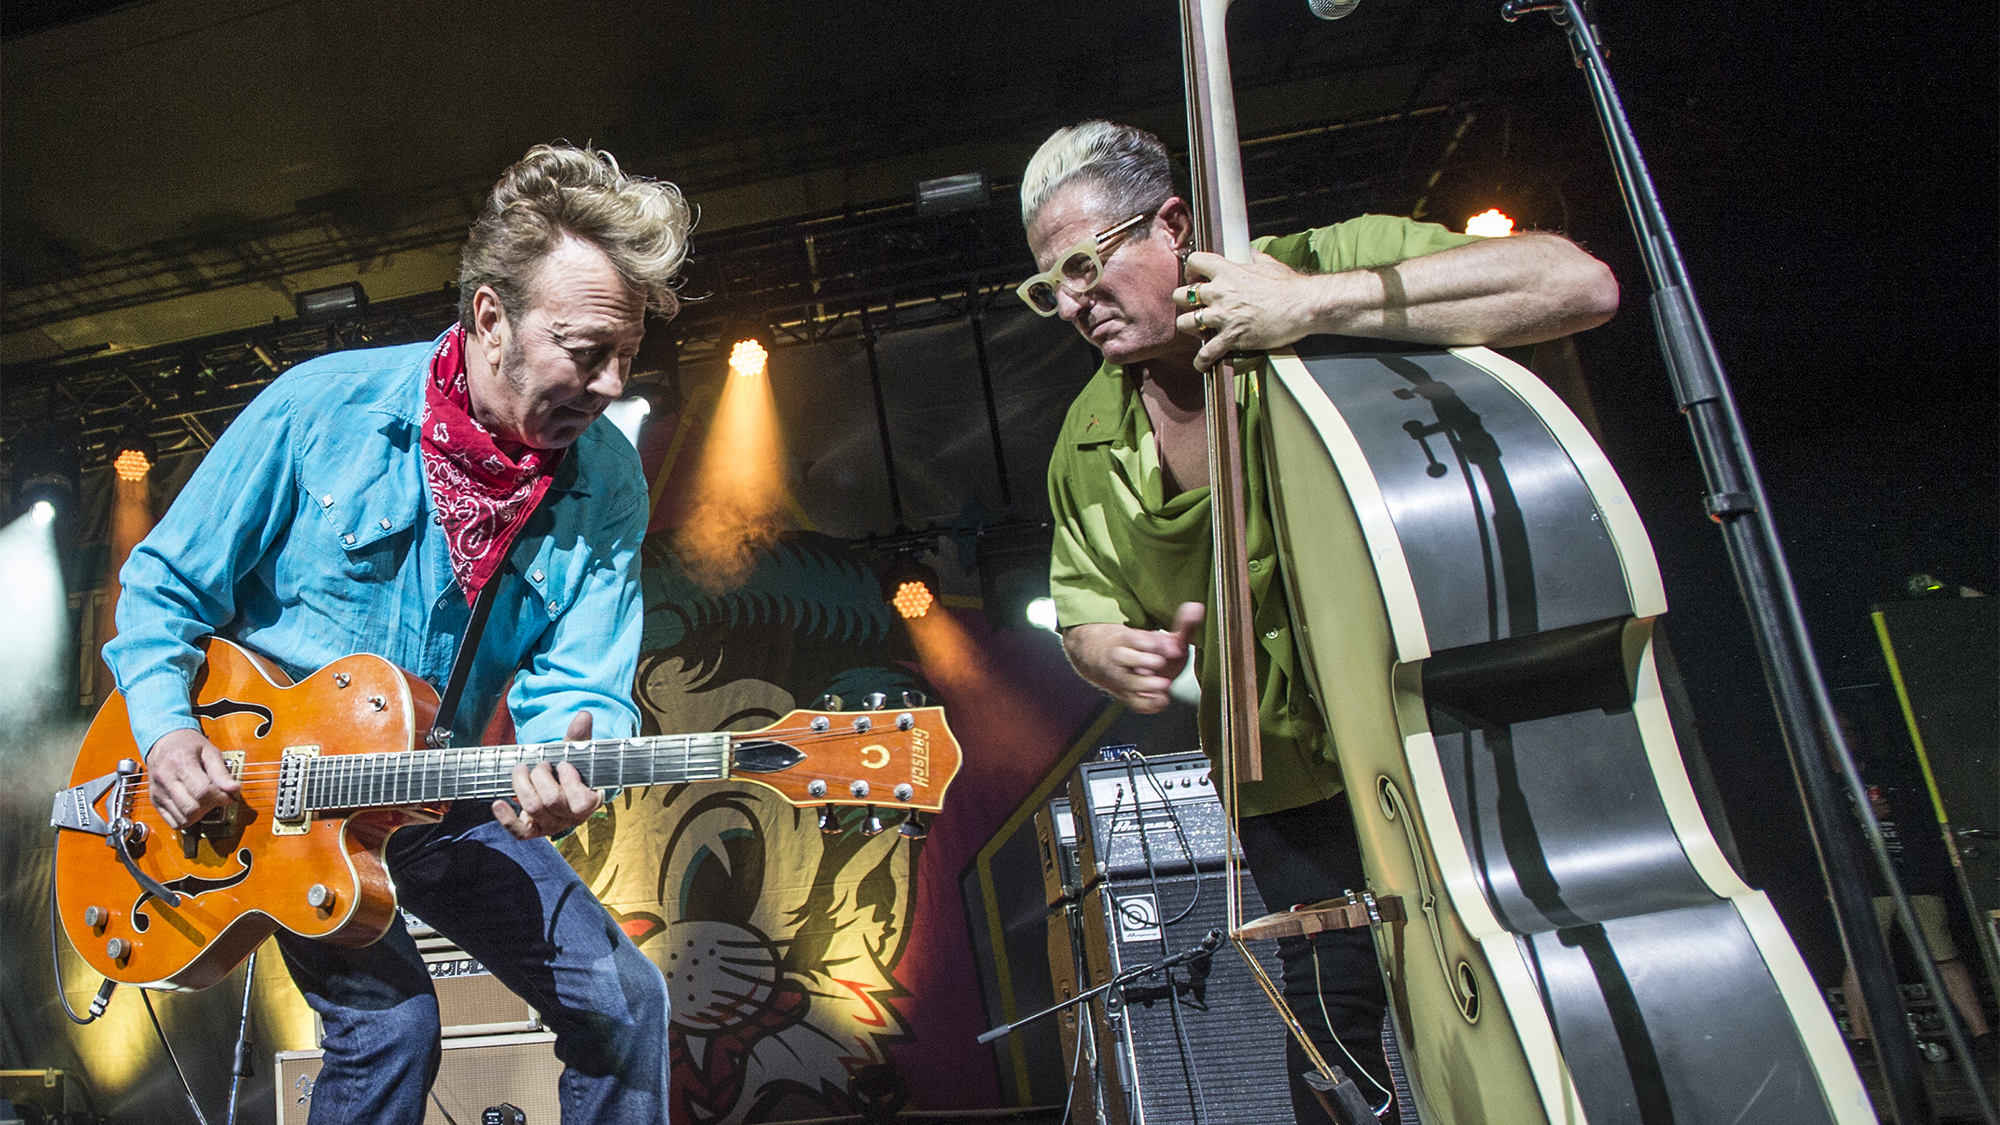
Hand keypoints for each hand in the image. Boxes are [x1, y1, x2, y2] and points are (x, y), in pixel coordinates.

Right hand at [146, 727, 242, 828]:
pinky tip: (194, 807)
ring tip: (205, 801)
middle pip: (192, 808)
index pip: (203, 791)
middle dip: (210, 807)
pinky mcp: (155, 802)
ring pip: (183, 819)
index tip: (230, 795)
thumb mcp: (209, 751)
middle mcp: (165, 779)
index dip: (221, 797)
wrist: (163, 741)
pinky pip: (173, 822)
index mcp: (180, 763)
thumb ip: (221, 772)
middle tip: (217, 798)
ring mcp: (158, 792)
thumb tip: (235, 790)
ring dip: (199, 815)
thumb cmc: (188, 745)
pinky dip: (187, 820)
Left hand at [494, 711, 604, 839]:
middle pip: (551, 801)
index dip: (570, 782)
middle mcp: (571, 818)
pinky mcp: (532, 830)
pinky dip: (506, 818)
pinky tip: (498, 802)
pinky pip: (519, 832)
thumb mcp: (575, 753)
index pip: (581, 802)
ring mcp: (551, 826)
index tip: (563, 765)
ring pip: (534, 810)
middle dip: (541, 776)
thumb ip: (579, 737)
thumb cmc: (570, 769)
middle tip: (540, 765)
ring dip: (522, 785)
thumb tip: (583, 716)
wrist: (558, 786)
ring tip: (520, 769)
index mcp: (589, 802)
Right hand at [1062, 602, 1204, 713]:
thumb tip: (1196, 608)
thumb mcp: (1162, 637)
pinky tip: (1162, 699)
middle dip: (1143, 661)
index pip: (1133, 638)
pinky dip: (1149, 704)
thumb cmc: (1143, 651)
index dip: (1150, 642)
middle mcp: (1121, 658)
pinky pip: (1135, 703)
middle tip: (1160, 662)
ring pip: (1128, 682)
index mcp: (1127, 639)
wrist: (1113, 666)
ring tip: (1163, 683)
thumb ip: (1181, 625)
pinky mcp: (1129, 696)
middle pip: (1125, 658)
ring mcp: (1123, 678)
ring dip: (1146, 684)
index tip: (1169, 646)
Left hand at [1175, 250, 1328, 370]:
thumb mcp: (1270, 264)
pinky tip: (1202, 364)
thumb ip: (1255, 258)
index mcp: (1228, 271)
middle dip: (1184, 301)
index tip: (1194, 276)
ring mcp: (1223, 316)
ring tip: (1198, 330)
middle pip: (1181, 295)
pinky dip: (1202, 361)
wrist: (1302, 306)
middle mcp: (1220, 293)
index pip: (1195, 261)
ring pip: (1186, 323)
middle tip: (1194, 306)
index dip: (1191, 269)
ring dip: (1190, 328)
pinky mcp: (1232, 337)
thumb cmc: (1290, 286)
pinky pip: (1206, 352)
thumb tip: (1251, 252)